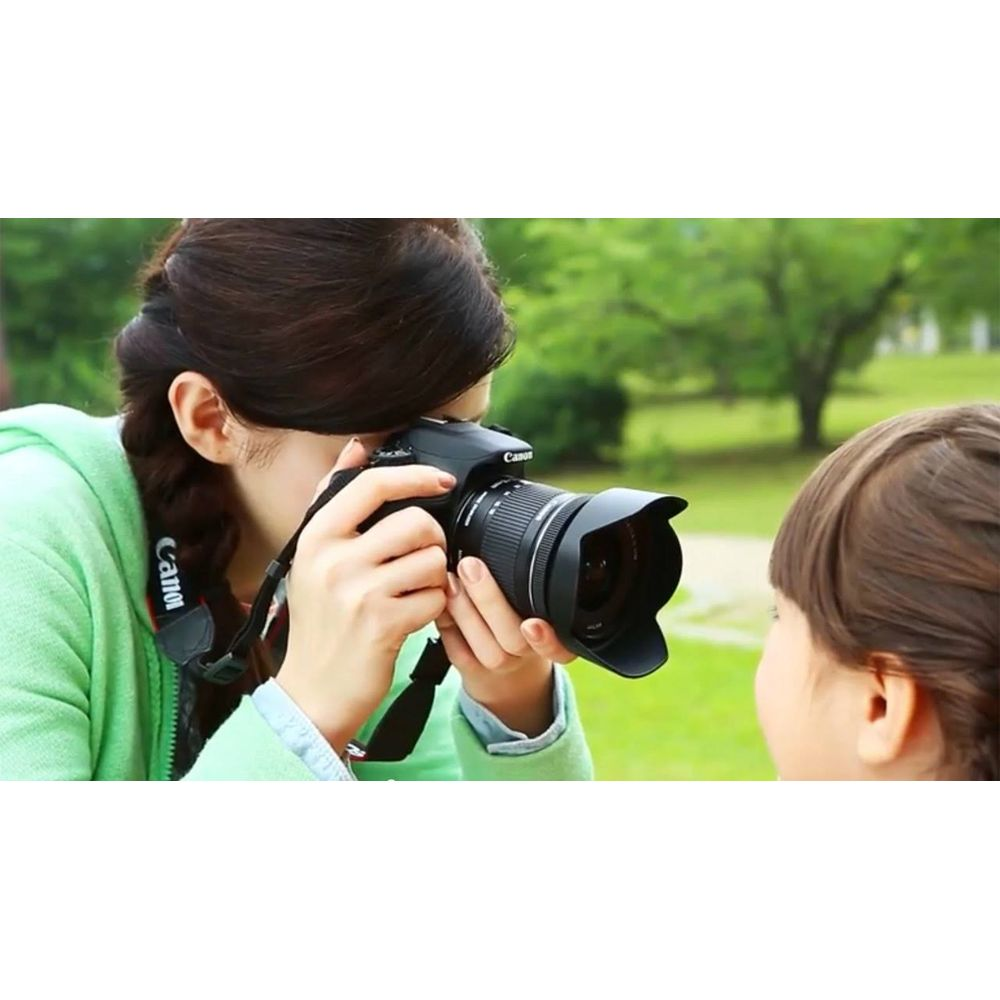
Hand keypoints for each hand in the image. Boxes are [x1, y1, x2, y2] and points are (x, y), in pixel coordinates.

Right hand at [277, 438, 454, 752]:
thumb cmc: (320, 623)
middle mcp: (333, 560)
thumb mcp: (312, 557)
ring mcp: (357, 592)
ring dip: (436, 576)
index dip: (415, 475)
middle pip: (415, 521)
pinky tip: (416, 615)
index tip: (442, 481)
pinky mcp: (382, 624)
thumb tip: (355, 448)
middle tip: (427, 557)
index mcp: (317, 536)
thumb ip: (332, 501)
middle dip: (434, 538)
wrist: (312, 691)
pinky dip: (435, 607)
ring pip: (431, 559)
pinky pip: (435, 597)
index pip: (372, 484)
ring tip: (418, 590)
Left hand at [436, 556, 574, 737]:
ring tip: (451, 581)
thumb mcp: (532, 601)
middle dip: (490, 601)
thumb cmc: (516, 621)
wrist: (502, 670)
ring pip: (486, 648)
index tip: (532, 623)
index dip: (549, 639)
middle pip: (515, 639)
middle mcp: (528, 654)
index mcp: (553, 636)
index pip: (562, 646)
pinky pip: (459, 651)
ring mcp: (500, 664)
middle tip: (471, 566)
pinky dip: (448, 626)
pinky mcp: (472, 669)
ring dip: (465, 611)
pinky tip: (441, 602)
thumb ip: (524, 580)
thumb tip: (503, 535)